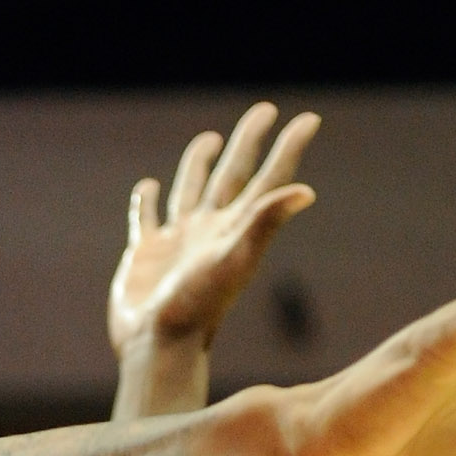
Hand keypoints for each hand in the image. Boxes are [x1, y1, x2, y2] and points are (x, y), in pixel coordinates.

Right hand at [109, 104, 319, 360]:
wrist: (157, 346)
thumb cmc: (198, 306)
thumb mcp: (236, 260)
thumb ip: (266, 221)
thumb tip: (307, 191)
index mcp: (234, 227)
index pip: (268, 179)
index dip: (288, 148)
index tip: (309, 119)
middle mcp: (209, 230)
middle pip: (232, 175)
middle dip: (248, 142)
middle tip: (264, 109)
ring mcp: (178, 241)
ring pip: (191, 190)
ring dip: (200, 164)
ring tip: (210, 139)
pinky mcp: (146, 254)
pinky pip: (147, 218)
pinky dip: (146, 201)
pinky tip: (148, 188)